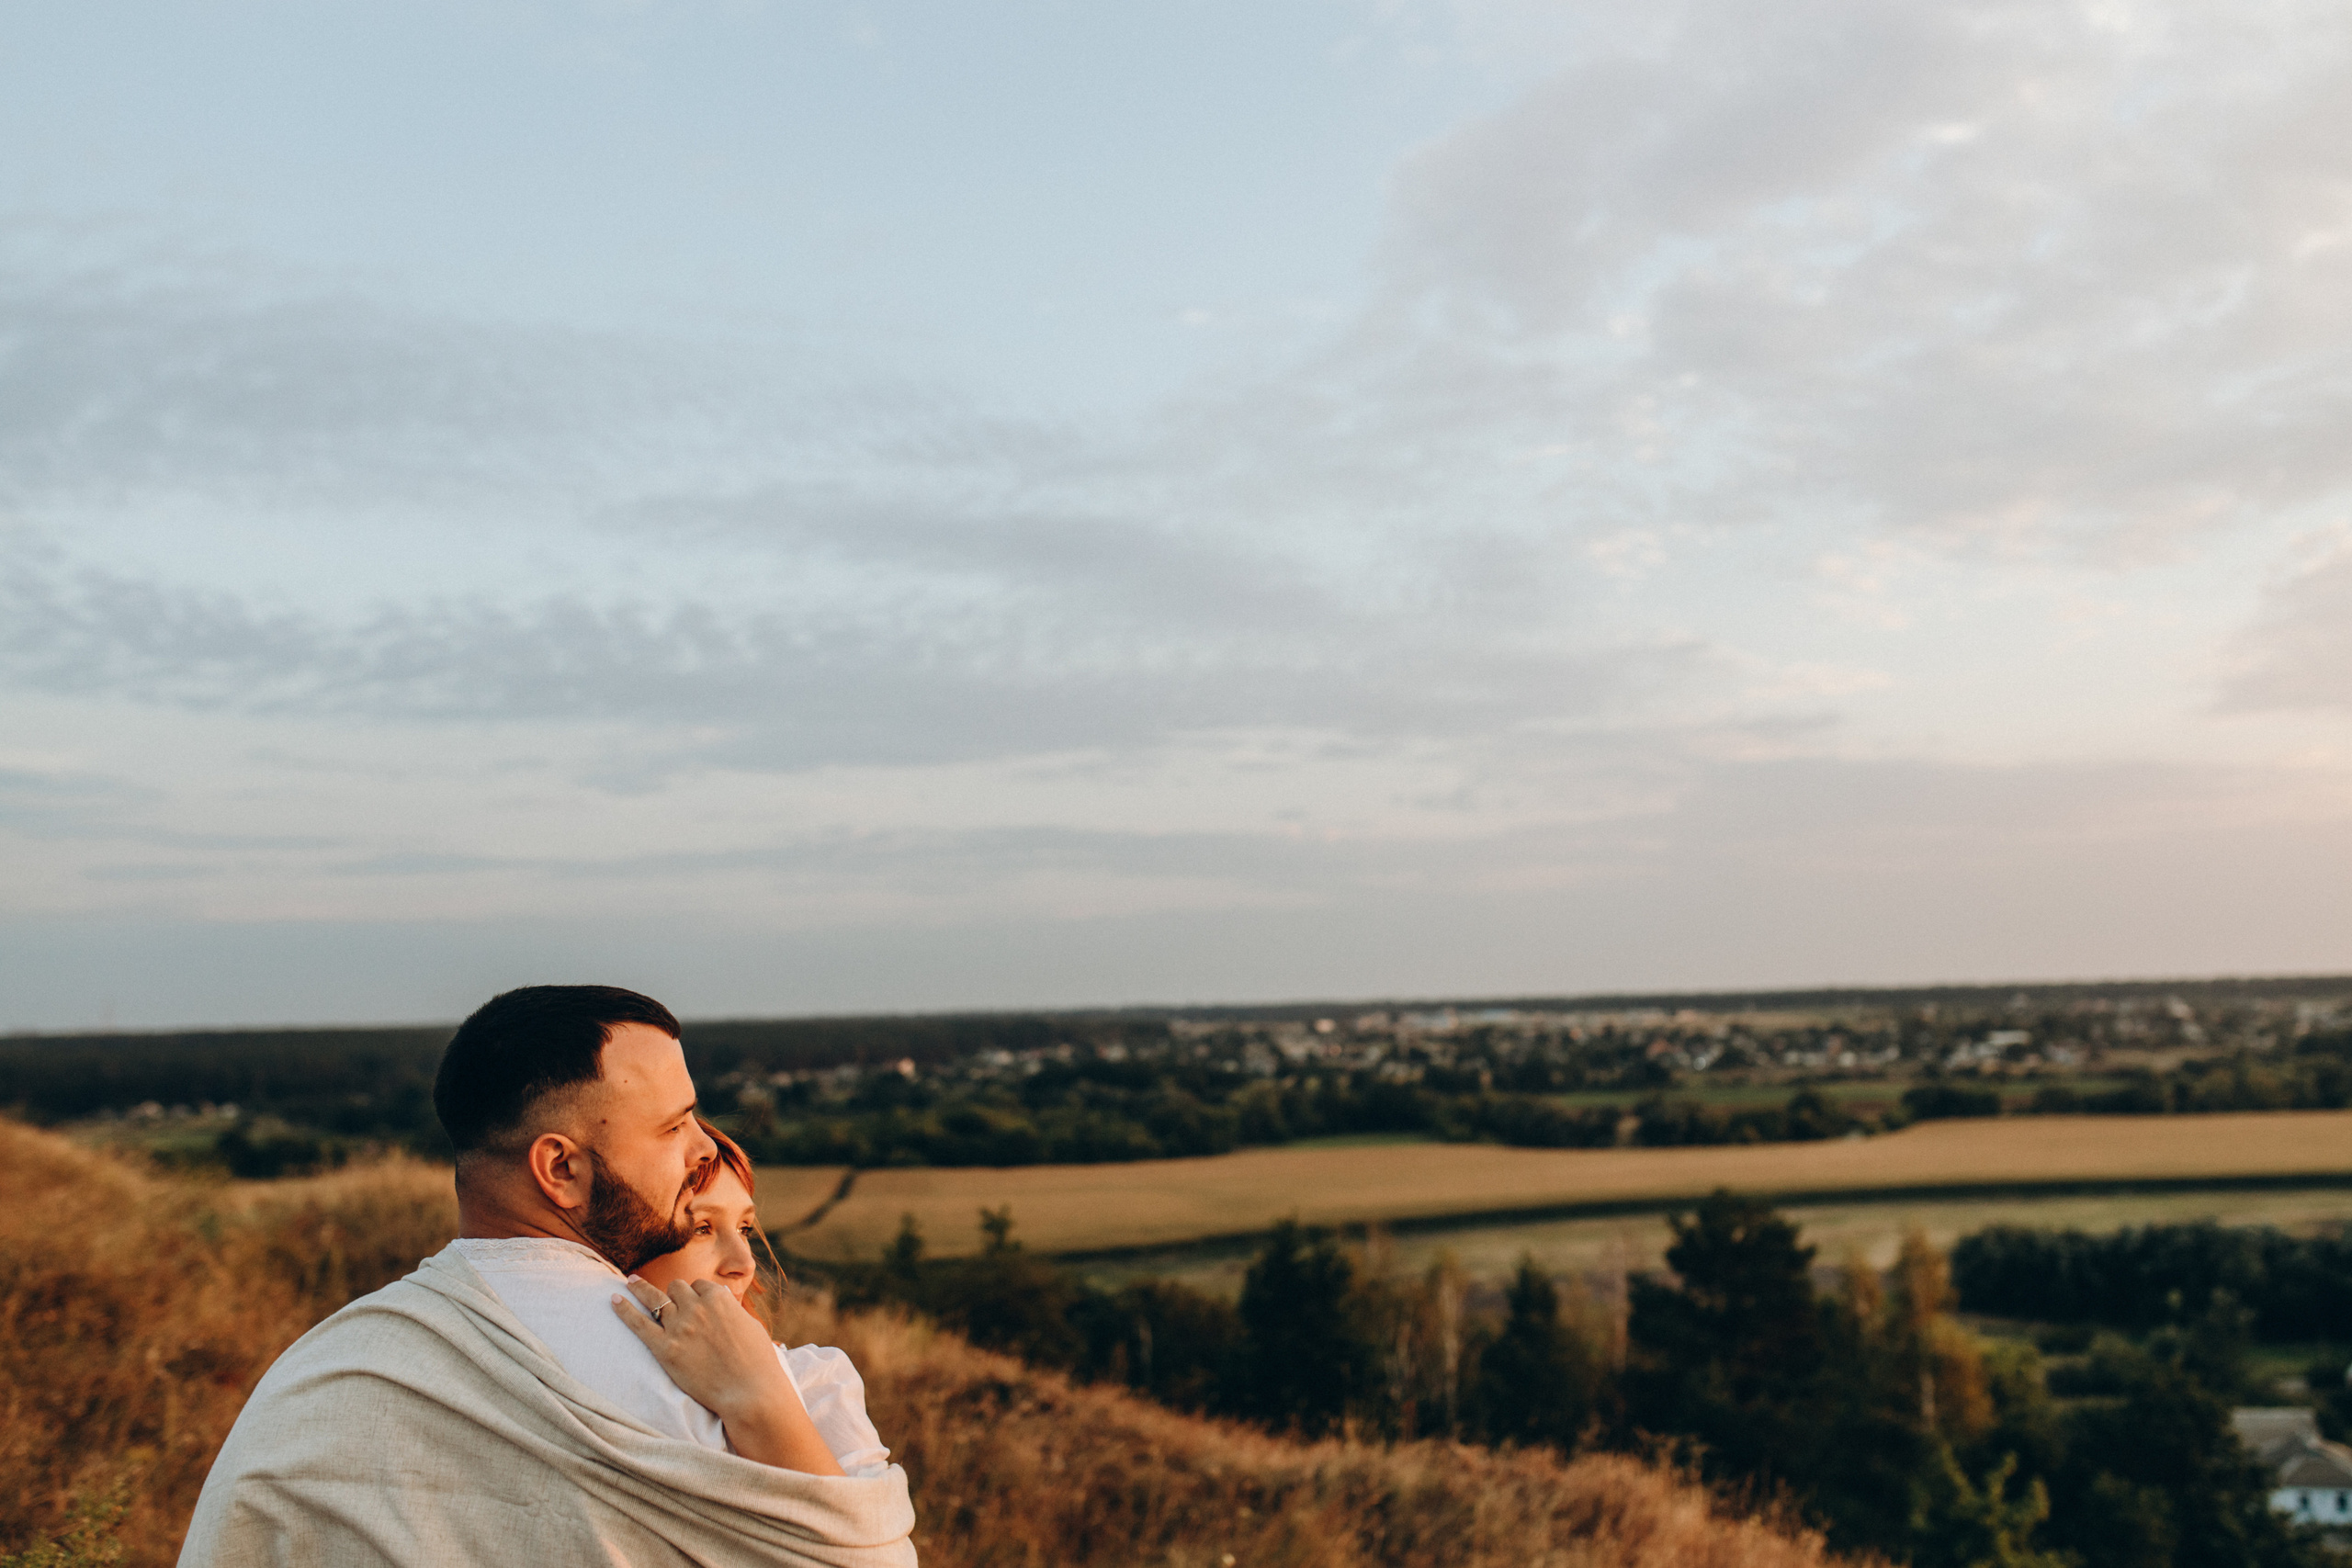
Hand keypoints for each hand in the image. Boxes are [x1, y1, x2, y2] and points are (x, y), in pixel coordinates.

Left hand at [612, 1278, 843, 1474]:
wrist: (750, 1392)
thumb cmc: (758, 1363)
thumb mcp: (751, 1326)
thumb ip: (732, 1312)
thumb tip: (725, 1303)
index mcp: (720, 1298)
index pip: (700, 1285)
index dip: (696, 1294)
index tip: (693, 1301)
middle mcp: (697, 1307)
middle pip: (676, 1288)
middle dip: (674, 1293)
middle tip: (668, 1300)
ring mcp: (679, 1327)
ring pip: (657, 1299)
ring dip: (642, 1289)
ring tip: (630, 1282)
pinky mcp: (665, 1350)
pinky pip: (639, 1324)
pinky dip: (624, 1310)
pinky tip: (614, 1299)